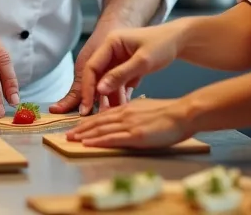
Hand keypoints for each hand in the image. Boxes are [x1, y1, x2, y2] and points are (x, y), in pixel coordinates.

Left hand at [65, 98, 194, 147]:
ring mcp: (129, 124)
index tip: (77, 127)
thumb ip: (134, 113)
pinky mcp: (136, 135)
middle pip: (98, 122)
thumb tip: (125, 118)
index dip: (88, 122)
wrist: (183, 114)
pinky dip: (98, 141)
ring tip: (72, 140)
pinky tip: (88, 143)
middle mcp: (125, 114)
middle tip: (67, 135)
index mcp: (128, 108)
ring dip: (84, 135)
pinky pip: (112, 138)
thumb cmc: (170, 113)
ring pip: (101, 129)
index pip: (103, 115)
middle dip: (81, 129)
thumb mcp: (147, 108)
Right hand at [77, 23, 183, 105]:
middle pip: (96, 75)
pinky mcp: (126, 67)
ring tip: (110, 115)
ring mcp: (118, 59)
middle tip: (92, 115)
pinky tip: (121, 108)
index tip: (87, 106)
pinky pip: (117, 83)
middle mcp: (110, 50)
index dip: (88, 87)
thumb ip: (120, 75)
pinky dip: (119, 94)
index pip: (91, 66)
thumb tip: (99, 90)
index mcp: (110, 43)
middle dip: (95, 95)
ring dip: (108, 97)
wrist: (180, 40)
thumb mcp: (142, 61)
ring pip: (107, 81)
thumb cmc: (162, 45)